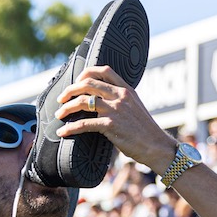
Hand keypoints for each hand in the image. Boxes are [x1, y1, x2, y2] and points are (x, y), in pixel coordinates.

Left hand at [56, 66, 176, 173]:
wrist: (157, 146)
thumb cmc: (145, 131)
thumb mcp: (136, 108)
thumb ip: (121, 101)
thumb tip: (102, 102)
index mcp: (127, 90)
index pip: (104, 70)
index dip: (87, 72)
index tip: (77, 81)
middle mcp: (121, 96)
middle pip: (88, 83)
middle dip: (70, 89)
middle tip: (61, 98)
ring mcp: (116, 110)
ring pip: (83, 101)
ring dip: (67, 107)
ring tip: (59, 114)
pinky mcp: (111, 125)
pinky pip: (84, 124)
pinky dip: (71, 128)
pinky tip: (63, 132)